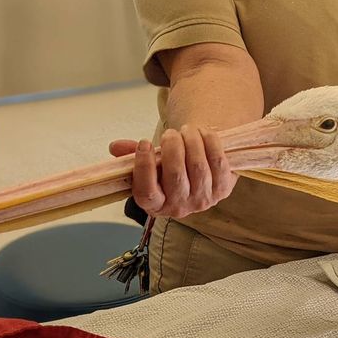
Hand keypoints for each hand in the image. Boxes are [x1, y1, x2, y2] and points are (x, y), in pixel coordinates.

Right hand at [108, 126, 236, 218]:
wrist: (197, 175)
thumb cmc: (167, 170)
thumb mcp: (147, 165)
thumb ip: (131, 156)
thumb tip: (115, 146)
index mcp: (155, 205)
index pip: (146, 192)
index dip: (144, 167)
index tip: (144, 143)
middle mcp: (179, 207)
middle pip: (175, 176)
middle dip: (172, 148)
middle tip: (169, 133)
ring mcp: (203, 200)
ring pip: (198, 167)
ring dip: (192, 142)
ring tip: (186, 129)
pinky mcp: (223, 190)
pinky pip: (218, 164)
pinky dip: (211, 144)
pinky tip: (203, 132)